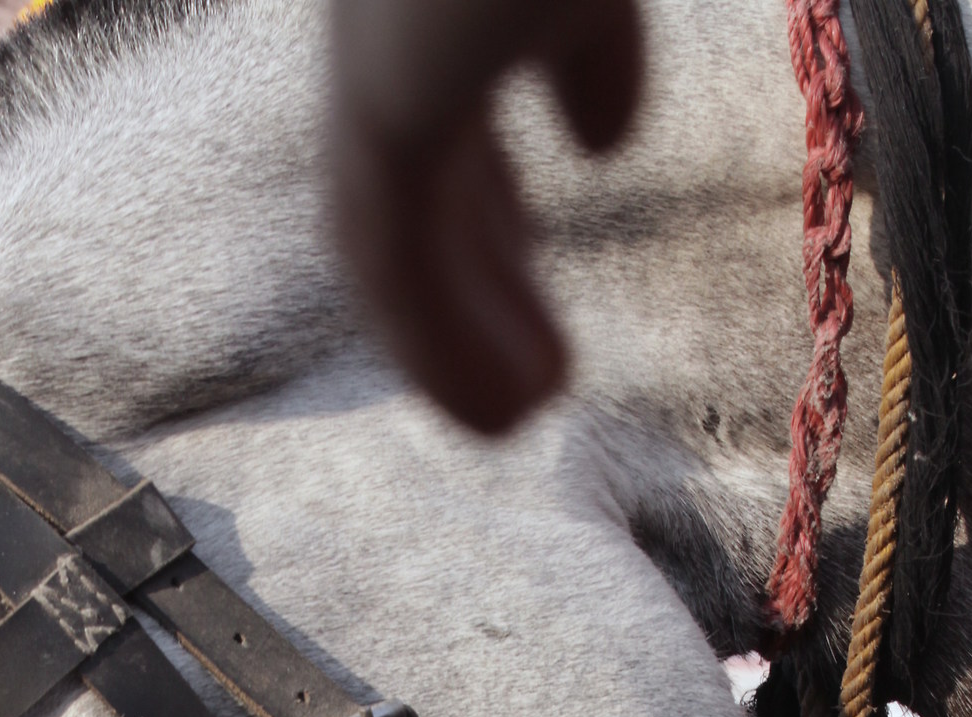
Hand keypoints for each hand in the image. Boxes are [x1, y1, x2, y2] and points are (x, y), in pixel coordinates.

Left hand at [329, 0, 643, 433]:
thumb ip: (592, 46)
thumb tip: (597, 142)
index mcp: (420, 8)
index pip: (438, 124)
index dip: (487, 210)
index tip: (526, 266)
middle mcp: (379, 26)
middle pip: (413, 188)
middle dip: (474, 285)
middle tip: (536, 368)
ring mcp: (373, 55)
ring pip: (393, 237)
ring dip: (456, 343)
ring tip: (517, 420)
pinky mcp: (389, 104)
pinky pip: (400, 255)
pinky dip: (443, 347)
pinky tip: (500, 417)